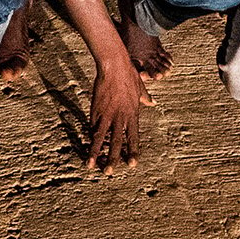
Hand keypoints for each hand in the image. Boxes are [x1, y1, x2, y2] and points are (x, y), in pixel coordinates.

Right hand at [85, 59, 147, 173]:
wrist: (114, 66)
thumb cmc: (129, 74)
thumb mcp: (140, 88)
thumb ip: (145, 98)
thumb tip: (152, 102)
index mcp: (133, 114)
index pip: (133, 138)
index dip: (132, 151)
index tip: (132, 164)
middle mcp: (119, 117)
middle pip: (116, 142)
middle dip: (112, 159)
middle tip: (109, 172)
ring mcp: (106, 114)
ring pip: (100, 137)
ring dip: (95, 152)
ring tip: (91, 165)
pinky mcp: (95, 109)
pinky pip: (92, 125)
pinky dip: (90, 136)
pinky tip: (87, 145)